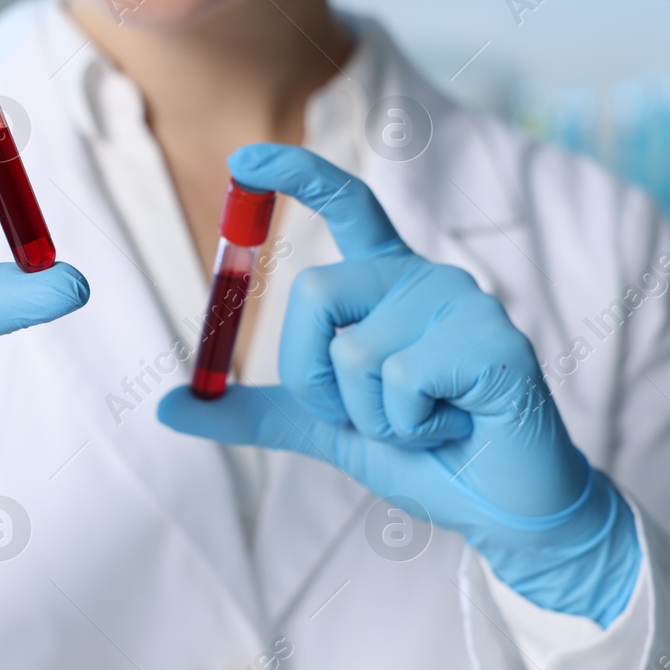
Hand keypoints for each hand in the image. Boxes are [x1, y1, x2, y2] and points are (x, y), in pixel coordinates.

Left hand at [158, 144, 637, 624]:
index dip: (297, 175)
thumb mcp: (328, 429)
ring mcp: (466, 304)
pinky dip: (410, 429)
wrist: (501, 509)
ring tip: (426, 425)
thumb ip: (256, 412)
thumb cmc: (427, 457)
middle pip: (315, 293)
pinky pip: (401, 381)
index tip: (245, 160)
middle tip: (369, 418)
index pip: (348, 205)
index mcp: (390, 286)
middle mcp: (426, 279)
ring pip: (354, 353)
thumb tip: (167, 405)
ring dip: (373, 418)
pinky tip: (454, 428)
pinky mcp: (494, 343)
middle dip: (313, 378)